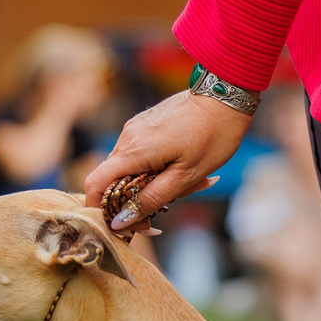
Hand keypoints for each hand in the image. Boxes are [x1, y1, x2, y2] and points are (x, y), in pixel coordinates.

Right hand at [80, 88, 251, 231]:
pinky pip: (140, 154)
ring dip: (150, 183)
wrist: (225, 96)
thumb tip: (120, 220)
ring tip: (185, 183)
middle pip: (112, 179)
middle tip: (168, 206)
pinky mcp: (145, 124)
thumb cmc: (211, 137)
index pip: (95, 184)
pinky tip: (183, 167)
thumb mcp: (185, 177)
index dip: (101, 208)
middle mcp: (127, 137)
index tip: (125, 223)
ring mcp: (135, 128)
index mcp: (133, 151)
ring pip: (129, 168)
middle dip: (135, 199)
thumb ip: (150, 199)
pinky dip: (155, 168)